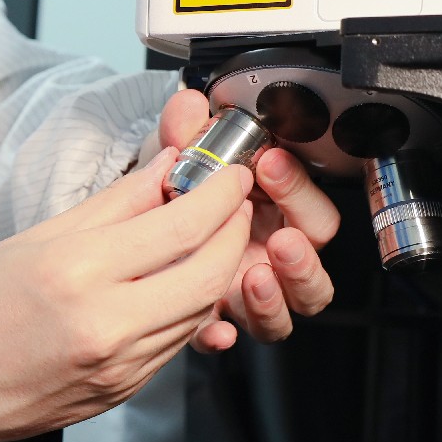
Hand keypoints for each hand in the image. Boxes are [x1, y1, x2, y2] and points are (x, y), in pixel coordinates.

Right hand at [0, 151, 253, 441]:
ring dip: (218, 269)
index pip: (181, 228)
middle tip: (232, 203)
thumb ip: (115, 203)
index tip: (230, 174)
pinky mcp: (124, 390)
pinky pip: (176, 341)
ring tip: (208, 236)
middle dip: (234, 232)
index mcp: (77, 273)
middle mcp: (106, 324)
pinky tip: (177, 281)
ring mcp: (119, 365)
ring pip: (200, 311)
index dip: (219, 196)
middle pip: (209, 273)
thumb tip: (168, 169)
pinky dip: (189, 305)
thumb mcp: (37, 237)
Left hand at [153, 88, 340, 347]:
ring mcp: (245, 292)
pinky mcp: (213, 320)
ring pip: (285, 311)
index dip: (297, 187)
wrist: (129, 231)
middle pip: (311, 267)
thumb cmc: (170, 190)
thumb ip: (183, 132)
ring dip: (276, 297)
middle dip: (302, 254)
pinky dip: (221, 334)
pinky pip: (229, 336)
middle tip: (280, 238)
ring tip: (256, 278)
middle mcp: (268, 256)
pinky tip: (213, 329)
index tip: (270, 163)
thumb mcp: (175, 157)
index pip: (311, 208)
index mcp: (275, 213)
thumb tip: (189, 105)